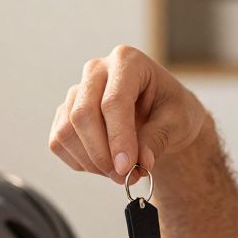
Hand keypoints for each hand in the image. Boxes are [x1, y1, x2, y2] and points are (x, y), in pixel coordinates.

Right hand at [49, 45, 208, 183]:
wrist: (161, 115)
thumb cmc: (172, 111)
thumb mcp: (178, 122)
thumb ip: (158, 139)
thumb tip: (139, 163)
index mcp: (127, 61)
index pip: (113, 101)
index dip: (118, 138)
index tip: (127, 168)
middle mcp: (97, 71)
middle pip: (83, 114)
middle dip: (101, 153)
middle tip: (123, 176)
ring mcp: (77, 91)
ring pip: (67, 131)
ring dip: (91, 161)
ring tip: (119, 171)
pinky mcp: (65, 113)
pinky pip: (59, 142)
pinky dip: (81, 162)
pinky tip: (105, 163)